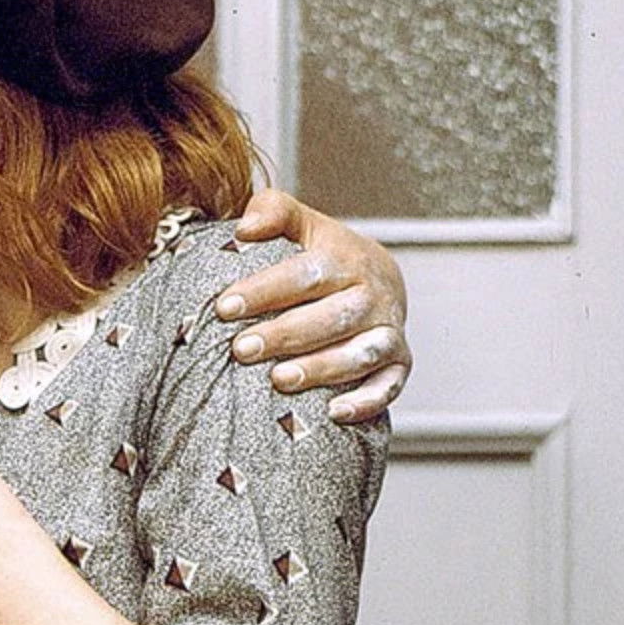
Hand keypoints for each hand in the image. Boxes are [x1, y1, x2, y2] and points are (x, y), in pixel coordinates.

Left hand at [218, 188, 410, 423]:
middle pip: (332, 317)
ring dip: (321, 368)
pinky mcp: (399, 364)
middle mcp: (373, 295)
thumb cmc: (326, 255)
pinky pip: (389, 386)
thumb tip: (245, 226)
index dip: (264, 290)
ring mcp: (388, 331)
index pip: (306, 274)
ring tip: (279, 379)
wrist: (379, 280)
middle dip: (285, 334)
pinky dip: (366, 400)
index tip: (224, 306)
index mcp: (347, 259)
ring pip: (361, 353)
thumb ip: (274, 212)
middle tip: (241, 349)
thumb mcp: (302, 224)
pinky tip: (333, 411)